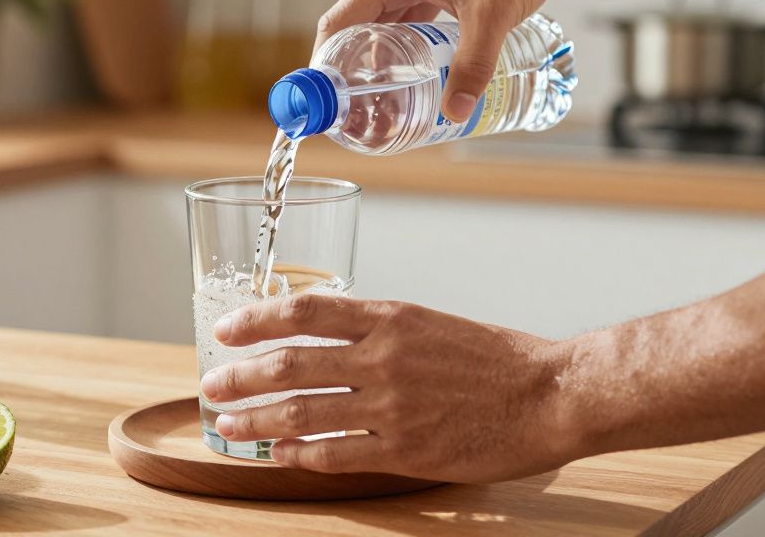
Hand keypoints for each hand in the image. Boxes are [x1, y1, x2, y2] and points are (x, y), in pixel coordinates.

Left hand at [201, 294, 577, 481]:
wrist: (550, 394)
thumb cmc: (496, 359)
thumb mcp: (429, 324)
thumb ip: (378, 330)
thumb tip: (329, 337)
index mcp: (390, 318)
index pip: (305, 311)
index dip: (257, 319)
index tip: (227, 328)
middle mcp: (382, 356)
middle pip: (290, 362)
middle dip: (241, 374)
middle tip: (214, 383)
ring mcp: (390, 404)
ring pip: (302, 409)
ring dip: (256, 417)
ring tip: (229, 423)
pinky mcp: (403, 448)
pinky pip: (335, 451)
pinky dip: (298, 452)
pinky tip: (278, 453)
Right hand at [315, 0, 571, 121]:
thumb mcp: (491, 19)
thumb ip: (472, 67)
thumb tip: (456, 112)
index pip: (337, 23)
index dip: (324, 63)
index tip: (325, 98)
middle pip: (351, 27)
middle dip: (348, 68)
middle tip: (353, 109)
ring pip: (374, 24)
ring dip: (371, 58)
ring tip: (374, 97)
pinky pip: (396, 18)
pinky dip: (394, 46)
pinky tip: (404, 73)